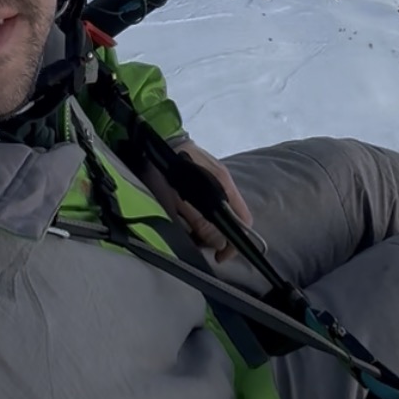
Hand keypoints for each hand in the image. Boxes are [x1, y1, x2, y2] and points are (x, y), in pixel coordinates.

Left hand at [143, 139, 254, 264]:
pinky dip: (203, 213)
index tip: (219, 256)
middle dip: (217, 236)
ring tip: (188, 229)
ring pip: (221, 211)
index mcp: (224, 187)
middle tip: (197, 242)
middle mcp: (226, 182)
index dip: (234, 243)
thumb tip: (219, 244)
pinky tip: (187, 214)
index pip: (243, 222)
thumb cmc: (165, 174)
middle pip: (232, 219)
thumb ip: (201, 223)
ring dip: (208, 225)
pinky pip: (212, 201)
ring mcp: (217, 176)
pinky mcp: (206, 174)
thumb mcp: (180, 203)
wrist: (155, 141)